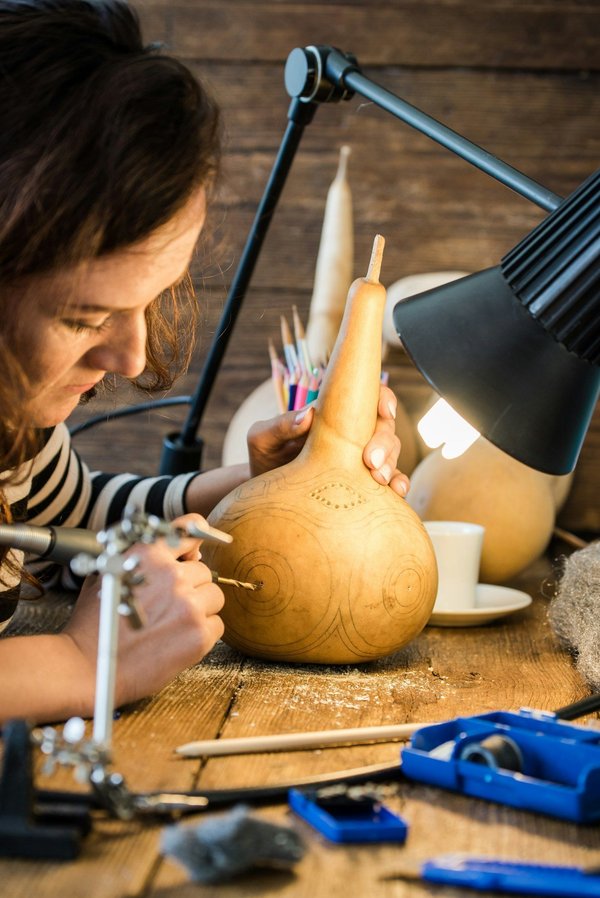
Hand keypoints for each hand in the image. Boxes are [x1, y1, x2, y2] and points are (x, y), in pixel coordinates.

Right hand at [62, 514, 224, 707]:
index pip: (190, 530)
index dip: (196, 539)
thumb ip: (145, 557)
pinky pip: (217, 625)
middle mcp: (173, 576)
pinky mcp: (199, 635)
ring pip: (214, 597)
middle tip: (167, 606)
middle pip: (204, 571)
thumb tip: (187, 550)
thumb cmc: (96, 623)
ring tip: (172, 624)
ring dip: (200, 608)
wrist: (88, 668)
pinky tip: (177, 641)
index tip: (196, 550)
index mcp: (150, 555)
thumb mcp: (110, 573)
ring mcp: (189, 606)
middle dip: (190, 586)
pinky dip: (203, 633)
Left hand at [247, 385, 408, 496]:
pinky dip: (399, 485)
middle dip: (384, 441)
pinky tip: (396, 493)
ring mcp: (360, 460)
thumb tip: (308, 415)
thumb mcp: (262, 438)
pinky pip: (390, 482)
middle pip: (384, 428)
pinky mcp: (362, 485)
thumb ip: (279, 424)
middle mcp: (352, 435)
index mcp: (332, 416)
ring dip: (390, 464)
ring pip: (390, 453)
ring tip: (379, 479)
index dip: (383, 399)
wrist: (265, 495)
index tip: (384, 412)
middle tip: (370, 461)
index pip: (367, 398)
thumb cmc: (264, 459)